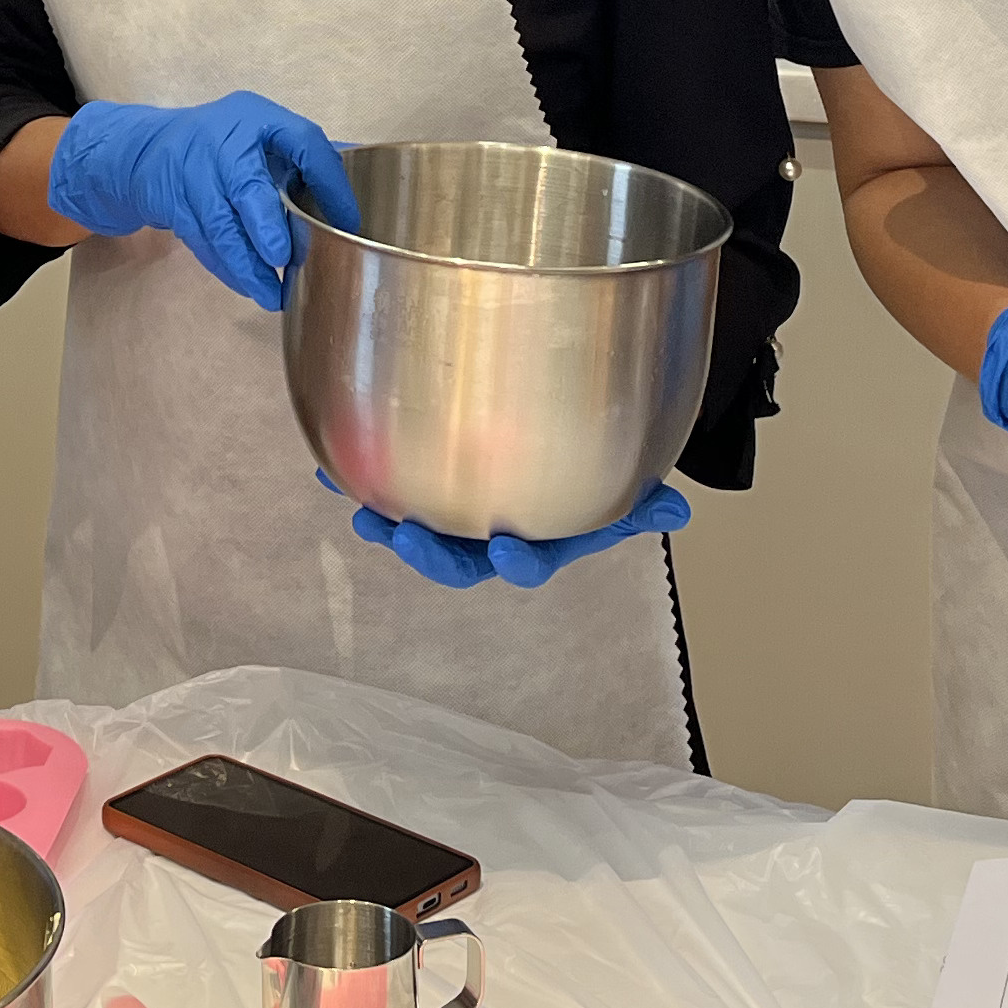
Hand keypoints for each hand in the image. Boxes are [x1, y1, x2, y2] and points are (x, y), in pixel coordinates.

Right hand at [47, 94, 361, 311]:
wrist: (147, 150)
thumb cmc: (221, 143)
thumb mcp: (262, 134)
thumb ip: (306, 155)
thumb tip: (361, 172)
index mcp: (258, 118)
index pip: (303, 142)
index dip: (329, 181)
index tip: (348, 221)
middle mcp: (223, 141)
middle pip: (246, 185)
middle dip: (266, 227)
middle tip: (283, 260)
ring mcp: (191, 173)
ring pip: (219, 225)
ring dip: (246, 265)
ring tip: (272, 295)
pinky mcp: (170, 203)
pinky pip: (201, 241)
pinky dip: (225, 268)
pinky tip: (248, 286)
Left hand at [336, 473, 689, 586]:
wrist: (564, 443)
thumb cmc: (592, 474)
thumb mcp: (623, 487)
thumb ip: (644, 501)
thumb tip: (678, 513)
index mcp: (537, 543)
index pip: (525, 565)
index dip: (515, 563)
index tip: (506, 550)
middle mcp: (489, 538)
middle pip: (456, 562)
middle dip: (429, 555)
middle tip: (408, 534)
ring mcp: (453, 516)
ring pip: (417, 530)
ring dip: (387, 525)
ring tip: (361, 511)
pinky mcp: (421, 486)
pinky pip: (389, 483)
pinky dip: (359, 476)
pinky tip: (329, 464)